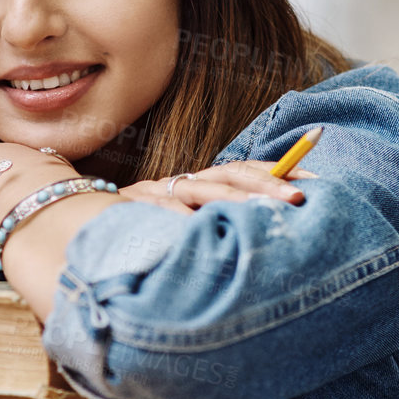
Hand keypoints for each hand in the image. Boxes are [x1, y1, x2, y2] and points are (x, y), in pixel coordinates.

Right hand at [121, 160, 315, 214]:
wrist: (83, 215)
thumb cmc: (146, 228)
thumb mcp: (185, 224)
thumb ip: (218, 222)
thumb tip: (266, 227)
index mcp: (201, 183)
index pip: (246, 170)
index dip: (280, 170)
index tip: (315, 179)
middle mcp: (184, 182)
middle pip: (232, 175)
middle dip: (268, 184)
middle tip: (299, 198)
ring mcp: (160, 193)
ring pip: (203, 188)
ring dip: (236, 197)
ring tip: (266, 209)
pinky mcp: (137, 208)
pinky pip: (162, 211)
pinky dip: (179, 217)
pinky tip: (199, 228)